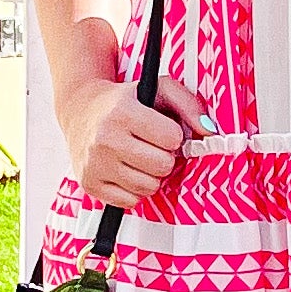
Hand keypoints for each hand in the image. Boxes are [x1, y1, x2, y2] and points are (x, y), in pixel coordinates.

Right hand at [66, 77, 208, 211]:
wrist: (80, 110)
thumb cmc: (123, 101)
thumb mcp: (158, 89)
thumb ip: (189, 105)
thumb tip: (209, 132)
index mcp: (122, 111)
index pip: (172, 138)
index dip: (173, 136)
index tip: (162, 130)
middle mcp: (105, 138)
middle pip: (162, 166)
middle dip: (164, 157)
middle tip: (152, 146)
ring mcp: (95, 163)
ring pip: (148, 187)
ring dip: (150, 175)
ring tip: (139, 158)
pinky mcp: (90, 184)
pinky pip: (130, 201)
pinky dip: (134, 190)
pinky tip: (126, 171)